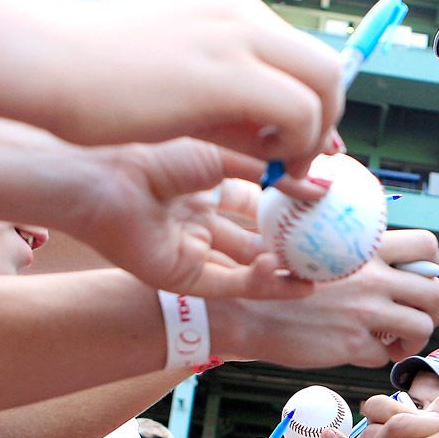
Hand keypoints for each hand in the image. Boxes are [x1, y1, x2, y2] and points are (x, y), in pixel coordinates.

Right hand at [55, 0, 343, 176]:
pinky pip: (299, 109)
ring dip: (313, 135)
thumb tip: (293, 141)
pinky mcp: (228, 71)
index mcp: (229, 5)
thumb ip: (236, 103)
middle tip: (300, 158)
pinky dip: (296, 144)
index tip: (297, 140)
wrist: (44, 65)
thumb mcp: (183, 83)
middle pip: (326, 65)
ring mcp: (237, 34)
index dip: (311, 102)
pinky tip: (265, 164)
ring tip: (280, 166)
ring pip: (324, 84)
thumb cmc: (97, 82)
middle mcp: (241, 10)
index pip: (301, 53)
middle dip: (325, 118)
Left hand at [64, 139, 326, 297]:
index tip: (327, 202)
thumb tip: (321, 185)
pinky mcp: (183, 278)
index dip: (290, 199)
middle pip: (255, 235)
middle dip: (293, 241)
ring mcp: (191, 248)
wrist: (104, 177)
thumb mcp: (225, 154)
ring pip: (248, 266)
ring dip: (286, 270)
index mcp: (203, 181)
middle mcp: (198, 217)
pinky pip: (233, 286)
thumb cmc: (154, 151)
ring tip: (325, 270)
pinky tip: (296, 281)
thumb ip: (274, 171)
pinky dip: (266, 285)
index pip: (257, 194)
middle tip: (333, 245)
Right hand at [218, 229, 438, 367]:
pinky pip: (384, 355)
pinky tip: (360, 351)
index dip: (431, 267)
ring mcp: (364, 311)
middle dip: (433, 311)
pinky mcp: (351, 344)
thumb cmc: (283, 284)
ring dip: (413, 340)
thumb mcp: (325, 254)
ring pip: (421, 327)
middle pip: (435, 292)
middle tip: (415, 320)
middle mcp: (371, 277)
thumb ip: (360, 259)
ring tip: (392, 342)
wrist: (246, 310)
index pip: (427, 245)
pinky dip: (377, 357)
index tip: (417, 282)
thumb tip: (397, 272)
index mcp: (366, 249)